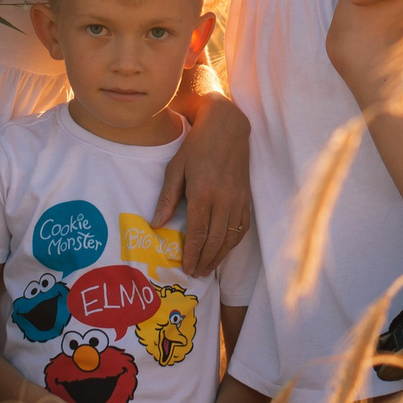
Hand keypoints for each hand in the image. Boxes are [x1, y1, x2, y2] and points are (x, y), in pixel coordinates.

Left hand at [157, 98, 252, 275]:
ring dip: (219, 256)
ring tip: (208, 268)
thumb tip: (156, 225)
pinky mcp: (246, 198)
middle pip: (215, 240)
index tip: (186, 268)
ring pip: (230, 238)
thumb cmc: (196, 146)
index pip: (198, 233)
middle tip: (196, 274)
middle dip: (205, 260)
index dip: (192, 254)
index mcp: (203, 193)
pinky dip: (233, 243)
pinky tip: (224, 250)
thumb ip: (167, 198)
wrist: (227, 128)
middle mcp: (224, 199)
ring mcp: (238, 200)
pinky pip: (242, 227)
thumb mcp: (175, 168)